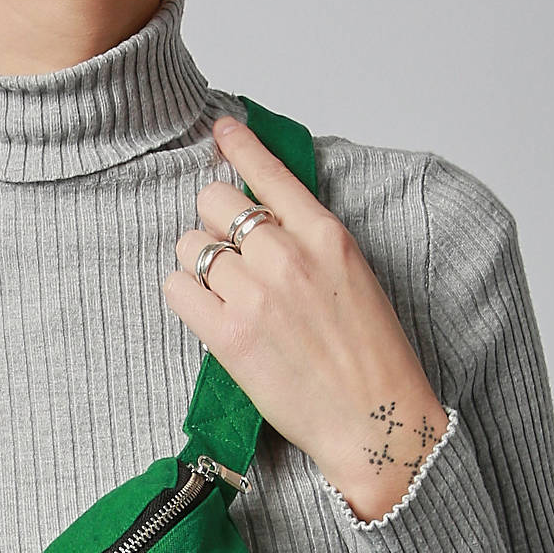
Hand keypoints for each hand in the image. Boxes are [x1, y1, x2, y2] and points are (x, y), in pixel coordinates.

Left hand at [163, 114, 448, 522]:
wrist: (375, 421)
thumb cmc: (371, 359)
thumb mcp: (354, 276)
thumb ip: (310, 241)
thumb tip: (264, 219)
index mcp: (326, 235)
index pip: (267, 172)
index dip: (237, 146)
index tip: (221, 131)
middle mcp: (288, 256)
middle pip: (213, 205)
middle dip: (214, 224)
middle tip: (229, 256)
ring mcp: (256, 295)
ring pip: (191, 247)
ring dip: (198, 264)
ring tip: (223, 293)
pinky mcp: (230, 337)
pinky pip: (178, 291)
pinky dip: (183, 295)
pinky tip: (204, 311)